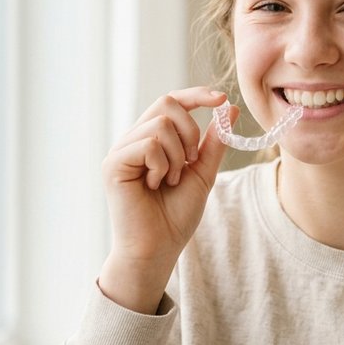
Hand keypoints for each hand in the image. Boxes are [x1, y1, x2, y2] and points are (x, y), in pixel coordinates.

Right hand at [98, 87, 230, 312]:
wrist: (158, 249)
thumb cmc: (175, 217)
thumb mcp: (203, 173)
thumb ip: (214, 142)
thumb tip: (231, 108)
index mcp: (151, 139)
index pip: (172, 101)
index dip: (196, 95)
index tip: (221, 99)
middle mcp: (133, 140)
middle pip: (166, 103)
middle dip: (190, 131)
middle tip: (190, 163)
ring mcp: (120, 150)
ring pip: (160, 124)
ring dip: (177, 156)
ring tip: (169, 181)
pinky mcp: (113, 163)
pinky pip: (147, 143)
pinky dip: (162, 165)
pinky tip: (155, 184)